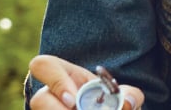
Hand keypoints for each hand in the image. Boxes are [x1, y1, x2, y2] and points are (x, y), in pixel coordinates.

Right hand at [28, 55, 143, 109]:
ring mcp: (48, 109)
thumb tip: (127, 103)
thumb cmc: (114, 102)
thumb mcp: (124, 95)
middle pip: (38, 100)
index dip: (55, 81)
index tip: (74, 100)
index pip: (44, 65)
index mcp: (66, 75)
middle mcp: (50, 95)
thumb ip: (131, 95)